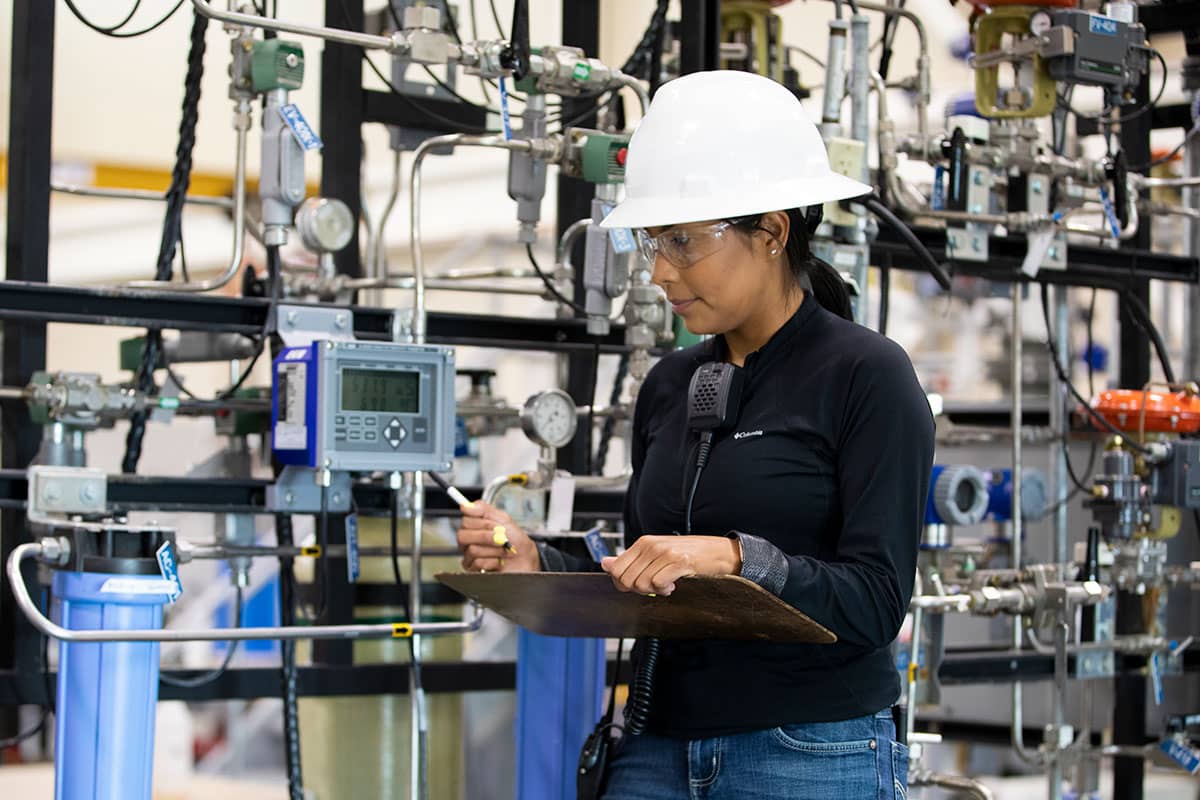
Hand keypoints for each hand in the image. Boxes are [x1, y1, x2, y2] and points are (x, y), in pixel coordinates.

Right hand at [456, 500, 539, 572]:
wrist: (526, 558)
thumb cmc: (515, 540)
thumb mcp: (503, 519)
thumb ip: (484, 510)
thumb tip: (465, 505)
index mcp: (474, 528)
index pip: (465, 521)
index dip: (482, 522)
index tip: (496, 524)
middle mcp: (468, 541)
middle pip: (462, 536)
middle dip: (485, 536)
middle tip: (501, 537)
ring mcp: (470, 557)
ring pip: (472, 550)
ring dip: (494, 549)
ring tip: (503, 550)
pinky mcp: (475, 571)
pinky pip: (478, 563)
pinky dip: (493, 561)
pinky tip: (499, 561)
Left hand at [600, 535, 740, 595]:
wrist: (720, 553)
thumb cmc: (690, 554)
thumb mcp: (657, 554)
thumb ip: (630, 560)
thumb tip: (605, 563)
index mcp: (643, 543)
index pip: (615, 569)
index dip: (623, 584)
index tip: (638, 584)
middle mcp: (651, 546)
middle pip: (626, 580)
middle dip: (638, 589)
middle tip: (655, 585)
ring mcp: (664, 553)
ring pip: (641, 584)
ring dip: (654, 590)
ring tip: (667, 583)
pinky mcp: (678, 562)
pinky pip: (658, 584)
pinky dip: (665, 590)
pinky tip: (674, 583)